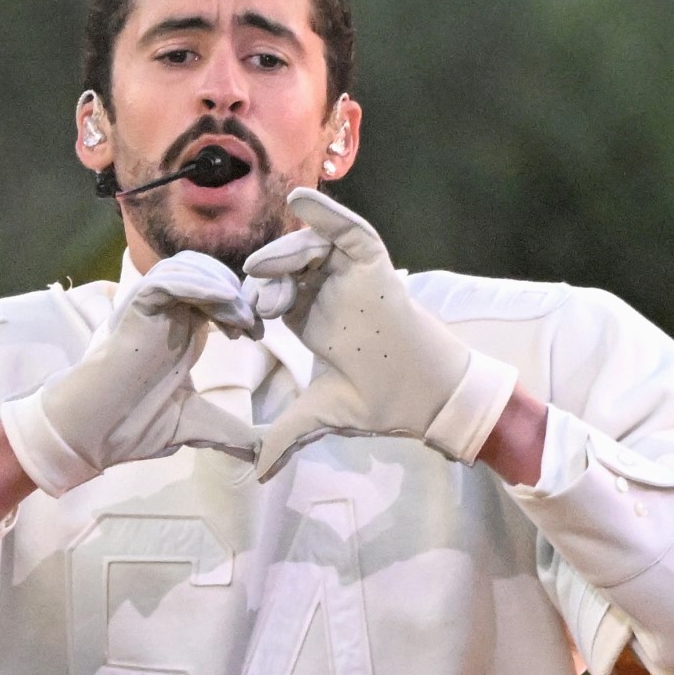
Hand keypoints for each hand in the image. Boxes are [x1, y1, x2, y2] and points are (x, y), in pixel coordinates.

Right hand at [0, 251, 260, 495]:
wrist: (96, 434)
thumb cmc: (135, 426)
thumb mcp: (197, 425)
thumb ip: (233, 434)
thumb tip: (265, 455)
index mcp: (184, 333)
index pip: (218, 297)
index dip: (243, 307)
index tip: (258, 335)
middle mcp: (170, 315)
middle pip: (209, 274)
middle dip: (238, 292)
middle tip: (253, 324)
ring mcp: (152, 310)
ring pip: (190, 269)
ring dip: (220, 286)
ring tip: (239, 317)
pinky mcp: (135, 309)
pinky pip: (165, 280)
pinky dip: (197, 283)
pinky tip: (221, 302)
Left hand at [242, 188, 517, 480]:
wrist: (429, 400)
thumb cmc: (383, 401)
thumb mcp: (323, 414)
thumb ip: (288, 434)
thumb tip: (258, 474)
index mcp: (313, 319)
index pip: (274, 295)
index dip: (254, 300)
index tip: (244, 321)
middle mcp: (329, 293)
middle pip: (287, 266)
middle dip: (266, 276)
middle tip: (255, 296)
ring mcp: (352, 278)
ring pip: (311, 247)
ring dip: (285, 251)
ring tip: (263, 267)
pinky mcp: (375, 267)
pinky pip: (350, 232)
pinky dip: (327, 214)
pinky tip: (300, 200)